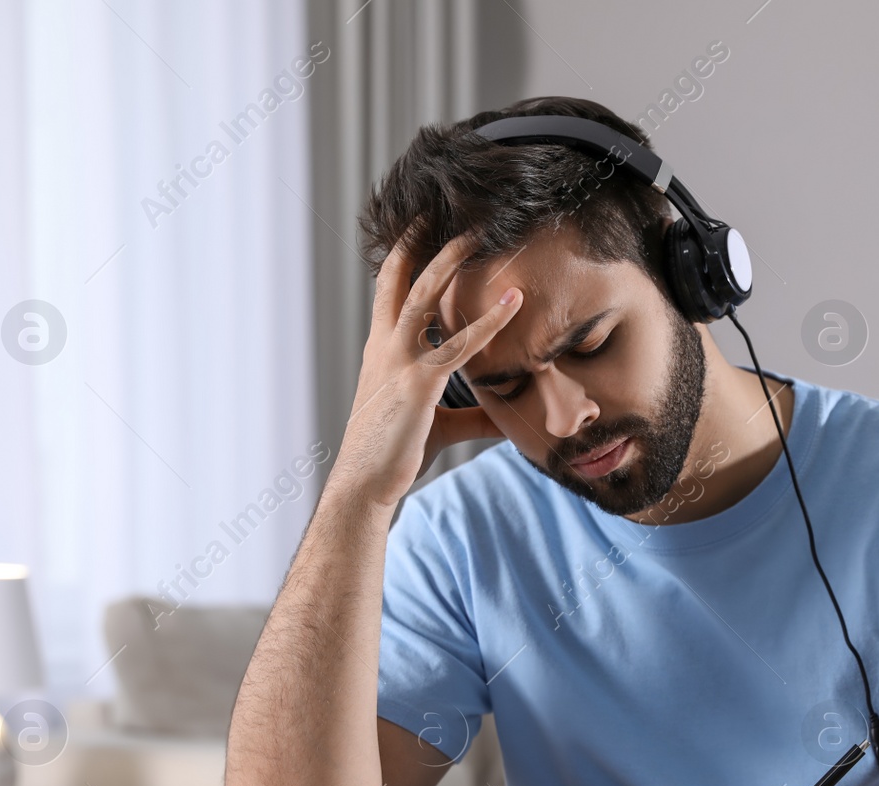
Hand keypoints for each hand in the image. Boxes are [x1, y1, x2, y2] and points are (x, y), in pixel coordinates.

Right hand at [329, 227, 522, 511]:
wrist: (365, 484)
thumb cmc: (395, 454)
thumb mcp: (439, 424)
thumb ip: (475, 412)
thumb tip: (507, 415)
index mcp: (382, 349)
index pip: (390, 288)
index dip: (403, 252)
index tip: (420, 222)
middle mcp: (385, 346)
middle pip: (403, 277)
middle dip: (424, 240)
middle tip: (448, 207)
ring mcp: (398, 361)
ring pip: (424, 296)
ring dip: (450, 261)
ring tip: (478, 233)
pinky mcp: (417, 384)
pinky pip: (456, 346)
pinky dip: (487, 324)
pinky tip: (513, 306)